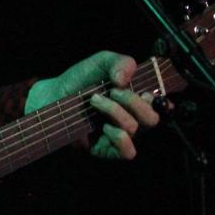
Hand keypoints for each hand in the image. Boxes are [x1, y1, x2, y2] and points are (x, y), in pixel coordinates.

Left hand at [29, 51, 160, 159]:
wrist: (54, 95)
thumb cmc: (79, 80)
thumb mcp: (101, 62)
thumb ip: (120, 62)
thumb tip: (125, 79)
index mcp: (135, 97)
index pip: (160, 103)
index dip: (159, 98)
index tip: (143, 89)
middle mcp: (131, 116)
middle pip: (152, 118)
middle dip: (134, 101)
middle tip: (113, 91)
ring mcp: (119, 134)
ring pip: (135, 129)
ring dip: (115, 112)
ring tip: (95, 101)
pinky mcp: (107, 149)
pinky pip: (127, 152)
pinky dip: (120, 138)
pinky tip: (105, 127)